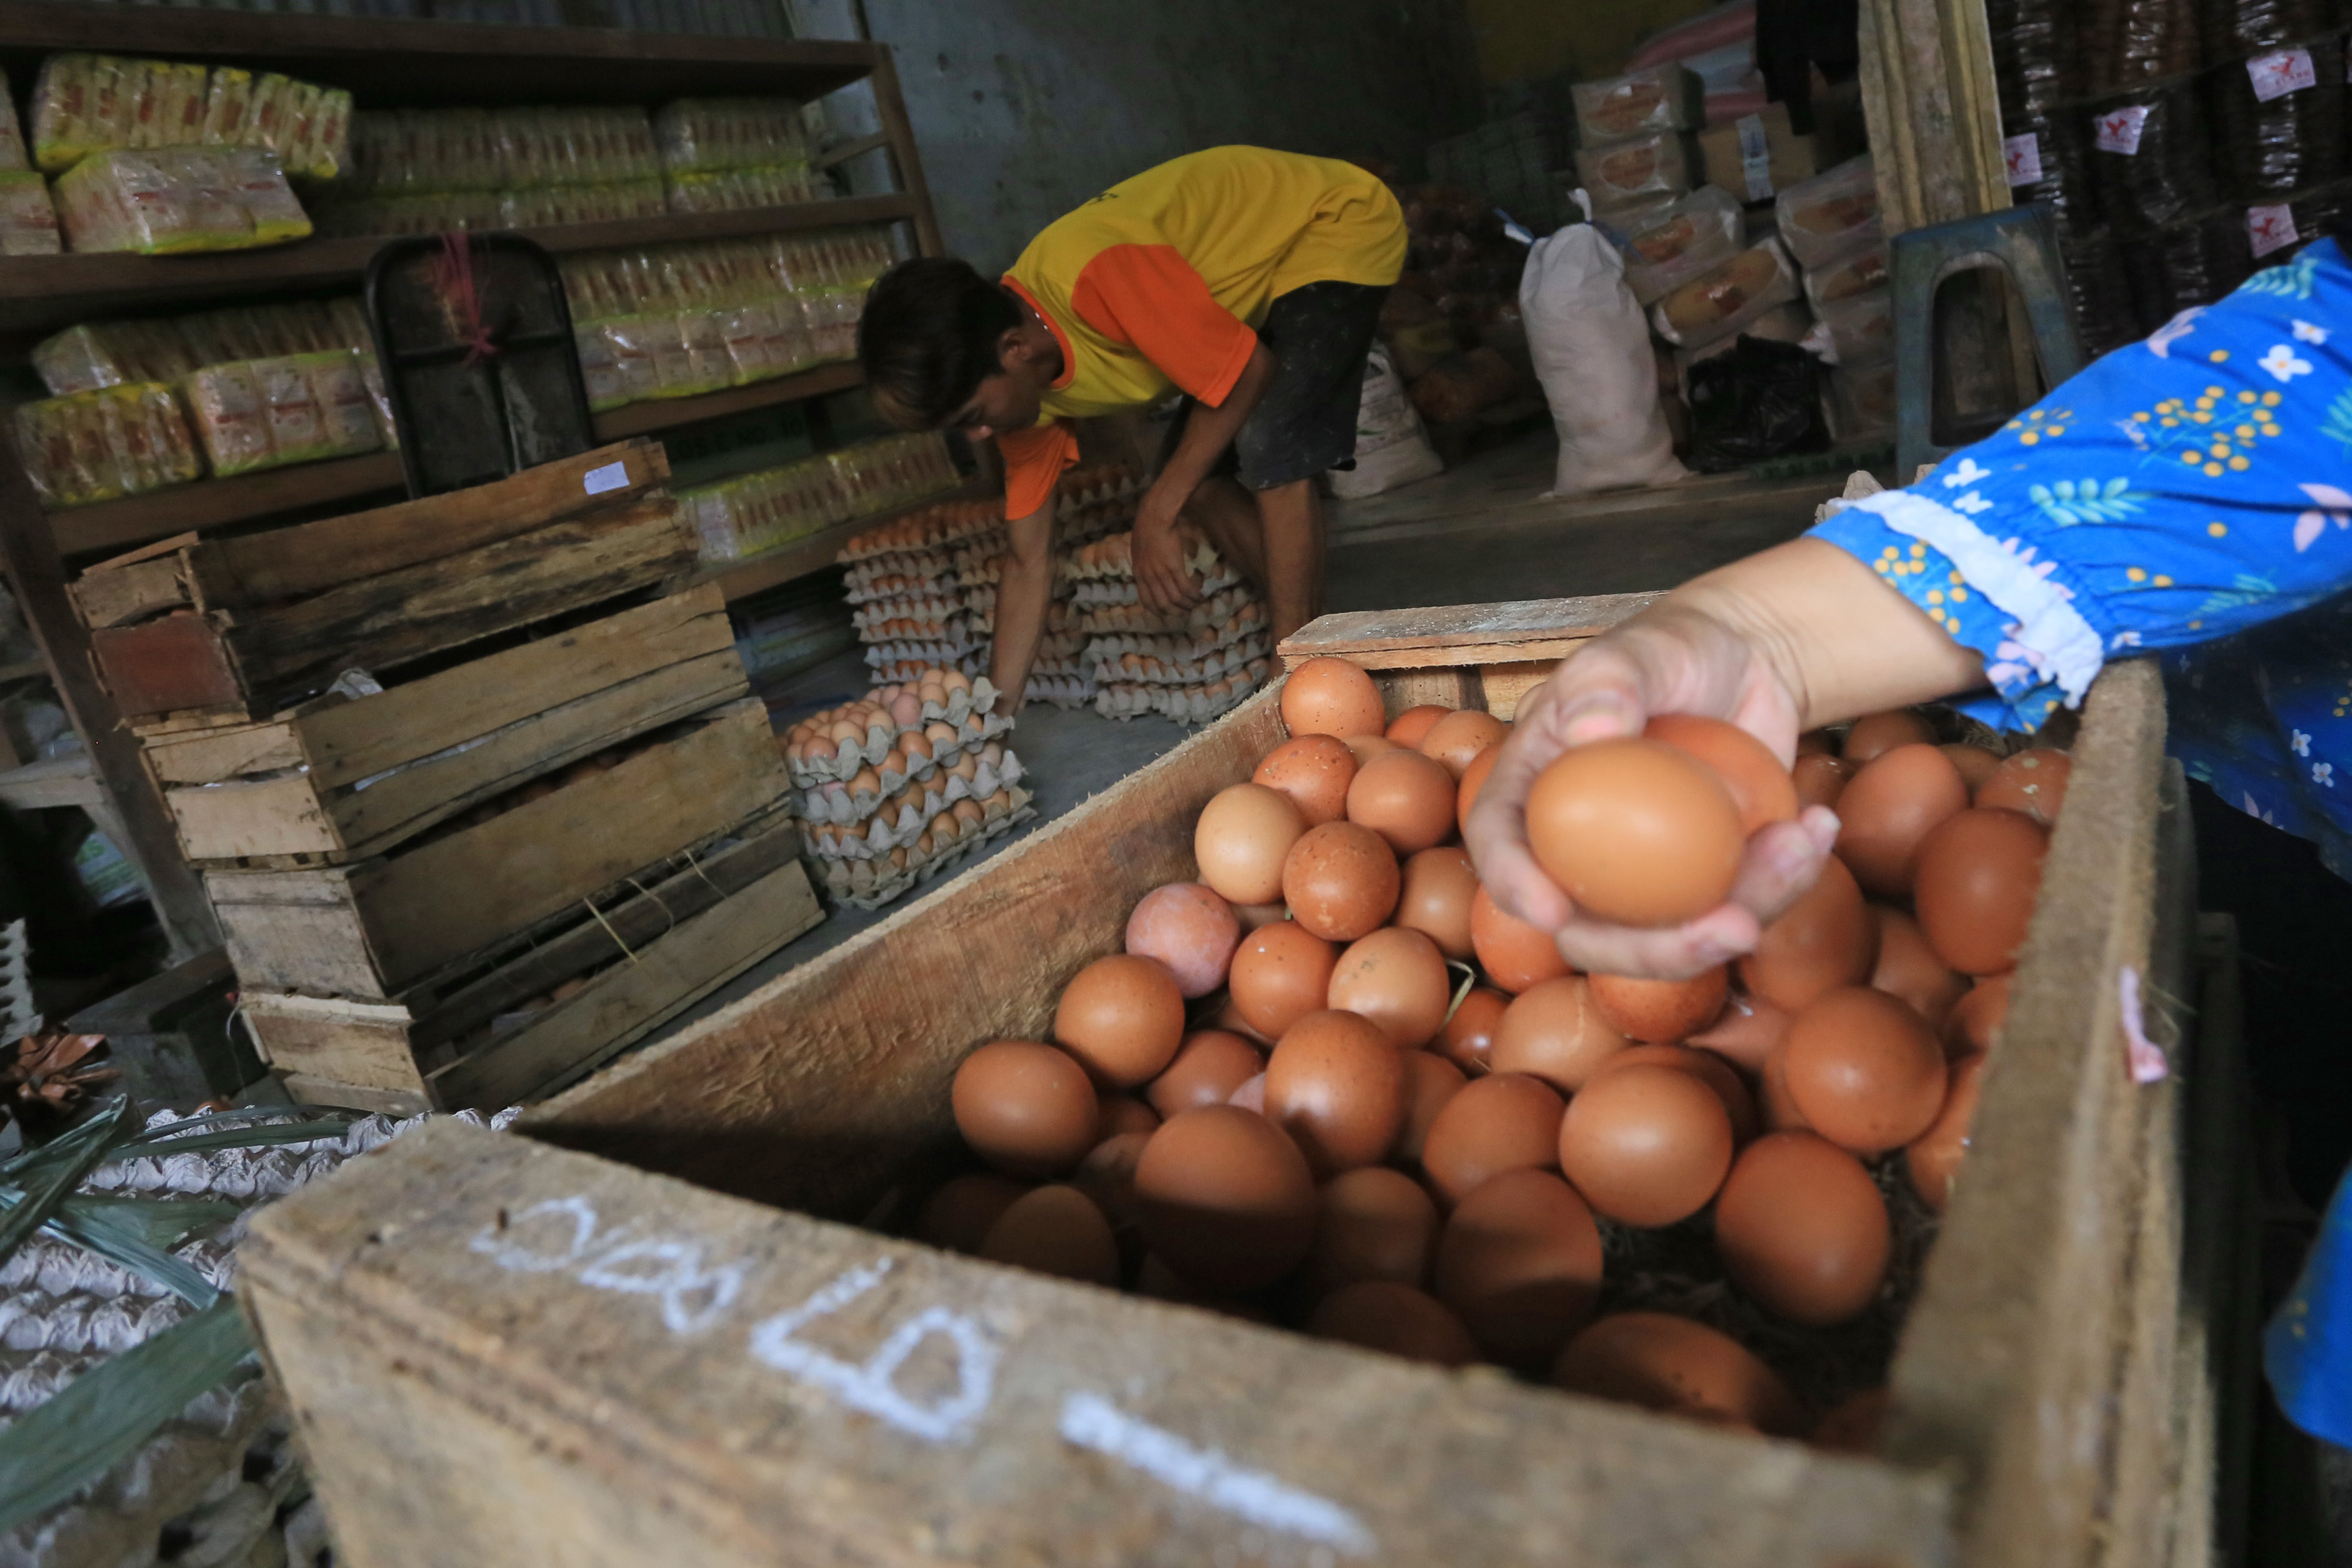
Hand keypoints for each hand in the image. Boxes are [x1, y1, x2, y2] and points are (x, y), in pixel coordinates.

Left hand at [1131, 487, 1200, 615]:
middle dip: (1176, 612)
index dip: (1159, 611)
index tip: (1168, 613)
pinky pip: (1186, 588)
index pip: (1147, 601)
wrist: (1154, 517)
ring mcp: (1161, 573)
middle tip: (1186, 612)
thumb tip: (1149, 570)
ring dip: (1188, 605)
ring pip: (1176, 599)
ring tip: (1197, 604)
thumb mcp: (1138, 550)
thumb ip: (1143, 563)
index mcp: (1138, 574)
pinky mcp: (1174, 567)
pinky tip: (1200, 596)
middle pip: (1163, 604)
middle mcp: (1149, 578)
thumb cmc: (1146, 528)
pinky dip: (1194, 595)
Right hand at [1463, 603, 1842, 978]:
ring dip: (1748, 910)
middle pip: (1590, 932)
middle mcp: (1578, 852)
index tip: (1553, 912)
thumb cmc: (1670, 649)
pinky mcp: (1704, 884)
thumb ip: (1606, 683)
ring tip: (1799, 844)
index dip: (1514, 887)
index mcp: (1534, 794)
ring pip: (1675, 936)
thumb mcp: (1633, 651)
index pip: (1501, 847)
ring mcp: (1643, 879)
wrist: (1743, 663)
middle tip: (1729, 929)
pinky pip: (1738, 906)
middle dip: (1657, 952)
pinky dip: (1785, 882)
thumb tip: (1589, 733)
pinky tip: (1816, 831)